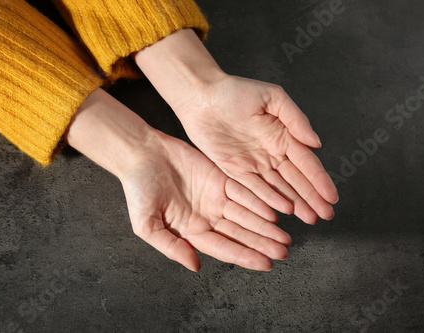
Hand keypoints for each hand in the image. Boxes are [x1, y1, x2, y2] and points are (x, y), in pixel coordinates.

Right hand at [67, 88, 290, 270]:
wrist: (141, 154)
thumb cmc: (138, 190)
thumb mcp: (147, 225)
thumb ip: (171, 247)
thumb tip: (196, 266)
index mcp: (191, 231)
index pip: (223, 247)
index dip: (244, 256)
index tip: (266, 264)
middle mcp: (207, 217)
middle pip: (240, 233)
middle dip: (262, 243)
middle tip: (284, 251)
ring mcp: (216, 197)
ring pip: (246, 214)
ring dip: (265, 225)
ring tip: (284, 236)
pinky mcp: (221, 178)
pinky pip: (244, 191)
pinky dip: (258, 201)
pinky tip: (274, 210)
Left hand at [175, 75, 338, 223]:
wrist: (200, 97)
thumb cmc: (234, 90)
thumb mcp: (272, 97)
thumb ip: (296, 119)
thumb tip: (316, 143)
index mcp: (283, 135)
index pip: (306, 162)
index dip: (319, 180)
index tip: (331, 196)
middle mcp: (271, 153)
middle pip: (295, 180)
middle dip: (311, 198)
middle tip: (325, 215)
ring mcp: (253, 164)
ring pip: (277, 188)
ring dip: (294, 203)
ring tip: (309, 218)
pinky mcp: (233, 170)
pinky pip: (253, 188)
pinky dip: (267, 200)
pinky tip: (281, 211)